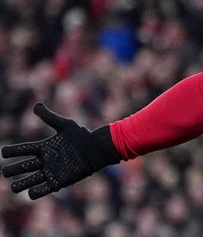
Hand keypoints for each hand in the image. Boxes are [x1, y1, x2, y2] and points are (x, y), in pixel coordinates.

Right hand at [1, 103, 119, 198]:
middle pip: (21, 166)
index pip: (22, 149)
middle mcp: (44, 160)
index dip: (11, 151)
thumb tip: (35, 106)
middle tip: (6, 170)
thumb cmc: (83, 136)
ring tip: (14, 187)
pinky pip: (42, 190)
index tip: (4, 152)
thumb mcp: (66, 125)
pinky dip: (35, 192)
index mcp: (44, 147)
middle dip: (11, 169)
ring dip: (19, 185)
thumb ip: (50, 117)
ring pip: (28, 180)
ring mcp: (51, 172)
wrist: (97, 150)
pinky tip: (31, 192)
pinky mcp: (58, 181)